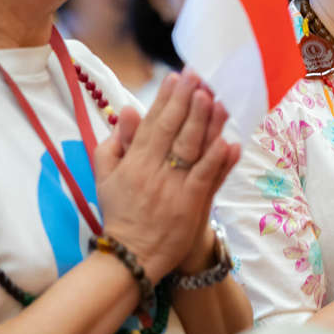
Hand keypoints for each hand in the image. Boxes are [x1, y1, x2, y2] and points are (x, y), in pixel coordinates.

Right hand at [92, 71, 241, 281]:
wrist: (132, 257)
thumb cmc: (121, 214)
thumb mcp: (105, 178)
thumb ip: (113, 145)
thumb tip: (126, 111)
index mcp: (132, 162)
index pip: (151, 123)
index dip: (165, 99)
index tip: (176, 77)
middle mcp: (152, 171)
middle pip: (171, 130)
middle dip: (186, 100)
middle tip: (198, 75)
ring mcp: (172, 188)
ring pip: (189, 149)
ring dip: (203, 122)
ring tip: (215, 97)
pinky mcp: (190, 205)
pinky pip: (205, 177)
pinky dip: (217, 159)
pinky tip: (228, 141)